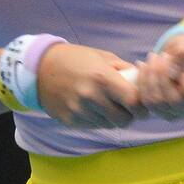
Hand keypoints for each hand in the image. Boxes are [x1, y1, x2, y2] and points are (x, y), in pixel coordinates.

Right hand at [35, 44, 149, 128]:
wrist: (40, 68)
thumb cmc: (75, 59)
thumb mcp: (102, 57)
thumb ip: (124, 70)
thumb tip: (143, 82)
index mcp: (102, 78)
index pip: (133, 102)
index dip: (142, 106)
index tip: (142, 105)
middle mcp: (91, 97)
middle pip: (124, 119)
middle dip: (129, 115)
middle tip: (127, 108)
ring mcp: (80, 111)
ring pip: (109, 125)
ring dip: (112, 118)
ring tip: (107, 105)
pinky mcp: (70, 121)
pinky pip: (93, 126)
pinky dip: (97, 120)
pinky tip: (92, 107)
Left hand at [133, 33, 183, 121]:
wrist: (177, 54)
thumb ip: (182, 54)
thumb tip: (171, 70)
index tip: (183, 69)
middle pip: (175, 101)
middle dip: (164, 75)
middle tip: (162, 55)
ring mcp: (175, 113)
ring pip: (156, 102)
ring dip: (150, 77)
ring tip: (152, 57)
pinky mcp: (159, 110)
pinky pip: (145, 101)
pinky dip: (141, 82)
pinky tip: (142, 65)